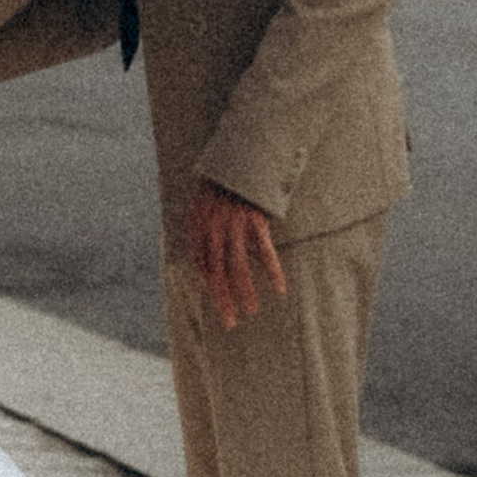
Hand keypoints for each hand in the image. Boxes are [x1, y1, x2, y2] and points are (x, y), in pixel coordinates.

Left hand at [187, 181, 286, 331]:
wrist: (240, 154)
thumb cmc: (223, 181)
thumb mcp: (204, 203)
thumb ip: (203, 229)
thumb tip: (206, 260)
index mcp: (198, 224)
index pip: (200, 264)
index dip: (209, 286)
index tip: (220, 303)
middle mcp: (213, 227)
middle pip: (217, 272)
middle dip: (223, 300)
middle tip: (230, 322)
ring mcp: (234, 224)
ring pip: (238, 267)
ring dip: (245, 292)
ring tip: (251, 311)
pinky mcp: (255, 219)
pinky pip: (265, 252)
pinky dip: (272, 271)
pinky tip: (279, 288)